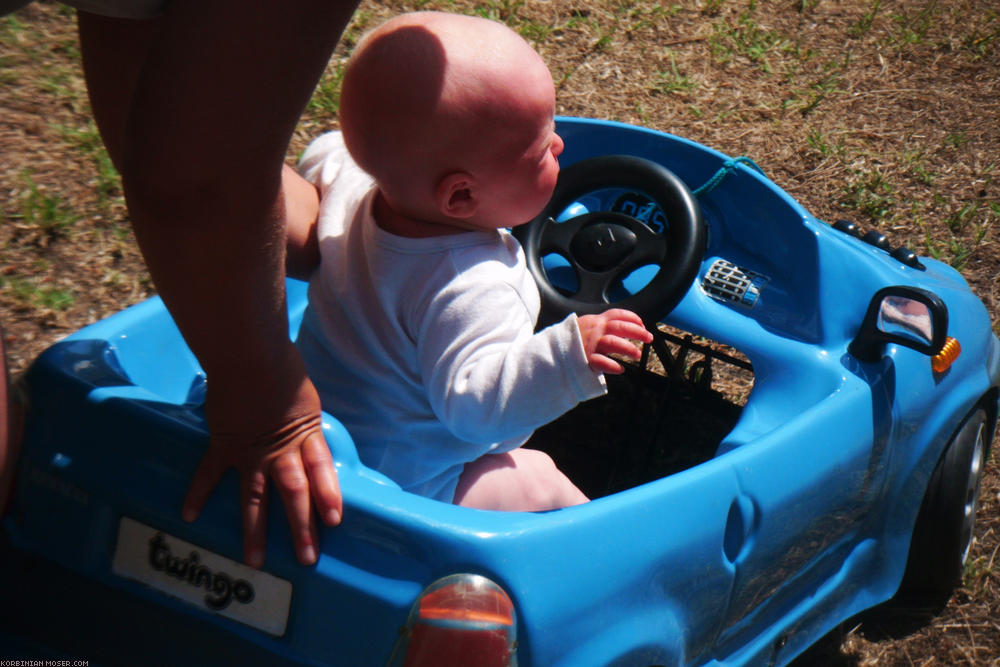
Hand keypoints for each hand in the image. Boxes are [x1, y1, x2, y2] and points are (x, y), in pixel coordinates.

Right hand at [182, 358, 341, 568]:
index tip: (334, 521)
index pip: (321, 470)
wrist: (249, 353)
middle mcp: (280, 449)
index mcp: (306, 434)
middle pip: (294, 493)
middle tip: (306, 557)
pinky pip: (209, 474)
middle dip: (301, 527)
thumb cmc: (282, 369)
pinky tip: (189, 516)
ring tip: (255, 561)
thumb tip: (304, 437)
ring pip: (254, 497)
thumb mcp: (306, 399)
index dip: (328, 495)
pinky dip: (198, 494)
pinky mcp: (223, 445)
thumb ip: (304, 425)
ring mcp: (249, 451)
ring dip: (255, 531)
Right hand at [577, 309, 652, 374]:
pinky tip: (620, 369)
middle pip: (620, 327)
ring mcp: (590, 345)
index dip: (632, 318)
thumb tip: (622, 328)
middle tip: (648, 338)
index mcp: (595, 321)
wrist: (552, 351)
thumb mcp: (585, 325)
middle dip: (637, 332)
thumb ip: (600, 325)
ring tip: (637, 354)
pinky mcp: (585, 359)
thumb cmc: (571, 340)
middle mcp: (594, 331)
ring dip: (628, 348)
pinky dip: (613, 366)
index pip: (617, 314)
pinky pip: (602, 362)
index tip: (642, 324)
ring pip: (613, 343)